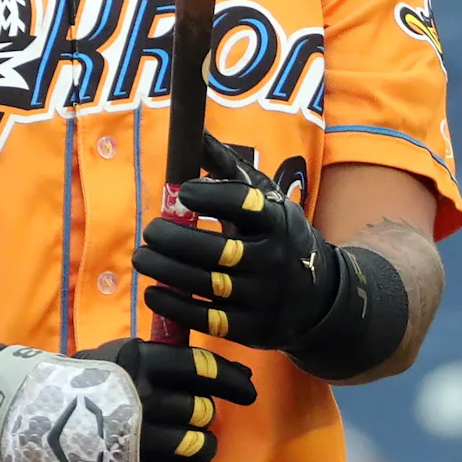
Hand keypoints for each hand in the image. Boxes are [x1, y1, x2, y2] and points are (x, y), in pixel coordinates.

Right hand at [75, 336, 255, 461]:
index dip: (230, 379)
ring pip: (198, 445)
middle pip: (201, 409)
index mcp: (141, 362)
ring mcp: (139, 440)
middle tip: (197, 414)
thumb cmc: (90, 380)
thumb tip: (228, 360)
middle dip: (205, 413)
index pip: (200, 367)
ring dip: (204, 445)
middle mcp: (143, 400)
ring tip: (194, 442)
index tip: (247, 389)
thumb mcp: (124, 353)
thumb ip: (169, 356)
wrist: (39, 414)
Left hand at [132, 133, 341, 351]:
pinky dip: (176, 307)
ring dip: (167, 270)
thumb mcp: (263, 197)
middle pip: (217, 250)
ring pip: (208, 284)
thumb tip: (195, 132)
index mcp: (276, 219)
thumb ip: (228, 168)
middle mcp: (274, 258)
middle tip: (150, 231)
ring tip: (141, 257)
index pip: (243, 205)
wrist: (319, 295)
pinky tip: (153, 293)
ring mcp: (266, 297)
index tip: (182, 192)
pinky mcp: (254, 329)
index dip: (211, 197)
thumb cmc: (277, 233)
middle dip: (175, 239)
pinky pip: (209, 320)